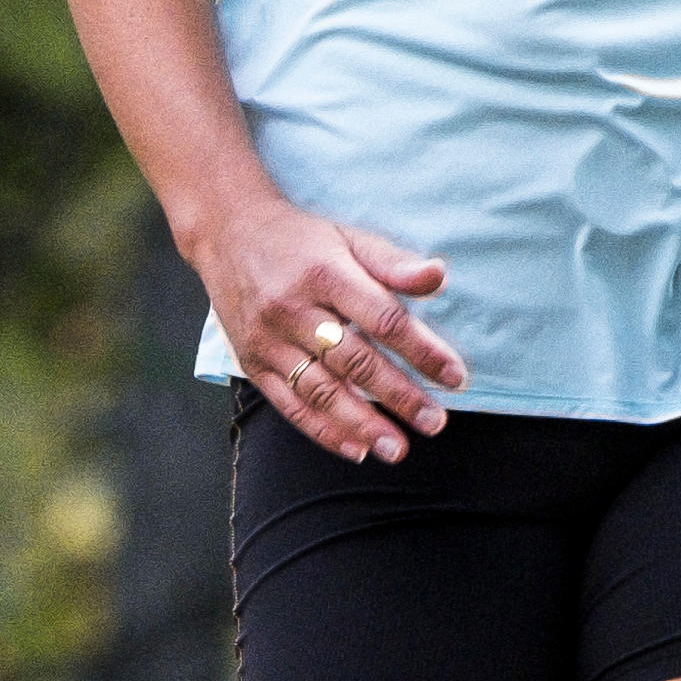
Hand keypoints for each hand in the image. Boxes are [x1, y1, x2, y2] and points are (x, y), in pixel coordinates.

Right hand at [211, 195, 461, 463]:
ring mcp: (268, 340)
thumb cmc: (300, 240)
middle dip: (398, 396)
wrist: (226, 232)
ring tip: (397, 448)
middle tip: (434, 423)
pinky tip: (356, 449)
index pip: (383, 319)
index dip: (422, 351)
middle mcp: (293, 309)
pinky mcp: (252, 362)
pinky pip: (289, 404)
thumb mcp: (348, 238)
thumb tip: (439, 276)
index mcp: (325, 273)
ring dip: (361, 423)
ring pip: (319, 390)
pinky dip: (323, 430)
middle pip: (353, 361)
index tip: (455, 378)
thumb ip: (393, 263)